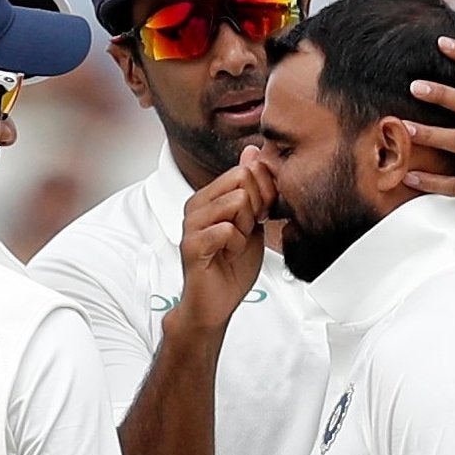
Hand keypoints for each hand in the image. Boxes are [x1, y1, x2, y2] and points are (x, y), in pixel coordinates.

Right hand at [176, 146, 272, 330]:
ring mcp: (191, 224)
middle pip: (242, 179)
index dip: (263, 192)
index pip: (244, 169)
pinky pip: (227, 229)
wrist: (216, 304)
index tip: (259, 217)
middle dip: (256, 207)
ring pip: (237, 201)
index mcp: (208, 197)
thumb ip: (254, 189)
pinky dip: (237, 245)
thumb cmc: (232, 266)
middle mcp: (196, 206)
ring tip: (236, 244)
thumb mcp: (252, 221)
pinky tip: (228, 255)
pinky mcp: (191, 245)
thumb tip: (252, 150)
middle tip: (247, 232)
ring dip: (246, 227)